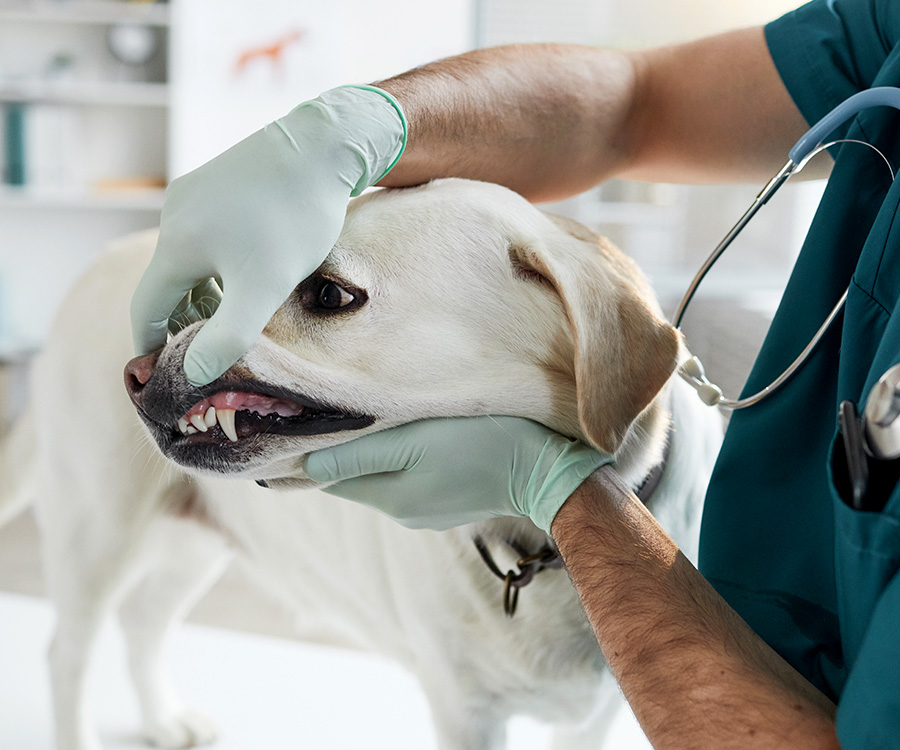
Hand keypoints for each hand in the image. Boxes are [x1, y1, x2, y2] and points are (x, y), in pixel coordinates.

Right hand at [131, 85, 405, 385]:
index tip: (160, 371)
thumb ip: (229, 335)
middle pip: (166, 283)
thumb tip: (194, 374)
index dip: (150, 344)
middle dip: (181, 320)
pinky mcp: (219, 180)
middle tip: (204, 351)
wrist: (323, 145)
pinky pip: (206, 235)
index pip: (145, 308)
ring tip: (230, 318)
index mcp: (176, 244)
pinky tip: (247, 273)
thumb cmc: (295, 219)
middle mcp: (175, 215)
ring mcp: (195, 193)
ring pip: (189, 258)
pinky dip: (216, 264)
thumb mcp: (265, 287)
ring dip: (202, 293)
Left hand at [303, 416, 613, 532]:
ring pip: (389, 474)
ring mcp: (432, 510)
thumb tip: (306, 467)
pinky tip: (423, 435)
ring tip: (385, 416)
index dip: (316, 451)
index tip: (305, 421)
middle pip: (360, 476)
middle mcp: (405, 512)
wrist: (547, 468)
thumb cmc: (479, 445)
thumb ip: (359, 455)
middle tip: (343, 405)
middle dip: (350, 447)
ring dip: (382, 450)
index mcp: (390, 499)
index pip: (332, 478)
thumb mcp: (413, 442)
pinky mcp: (455, 500)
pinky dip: (410, 457)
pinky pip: (416, 476)